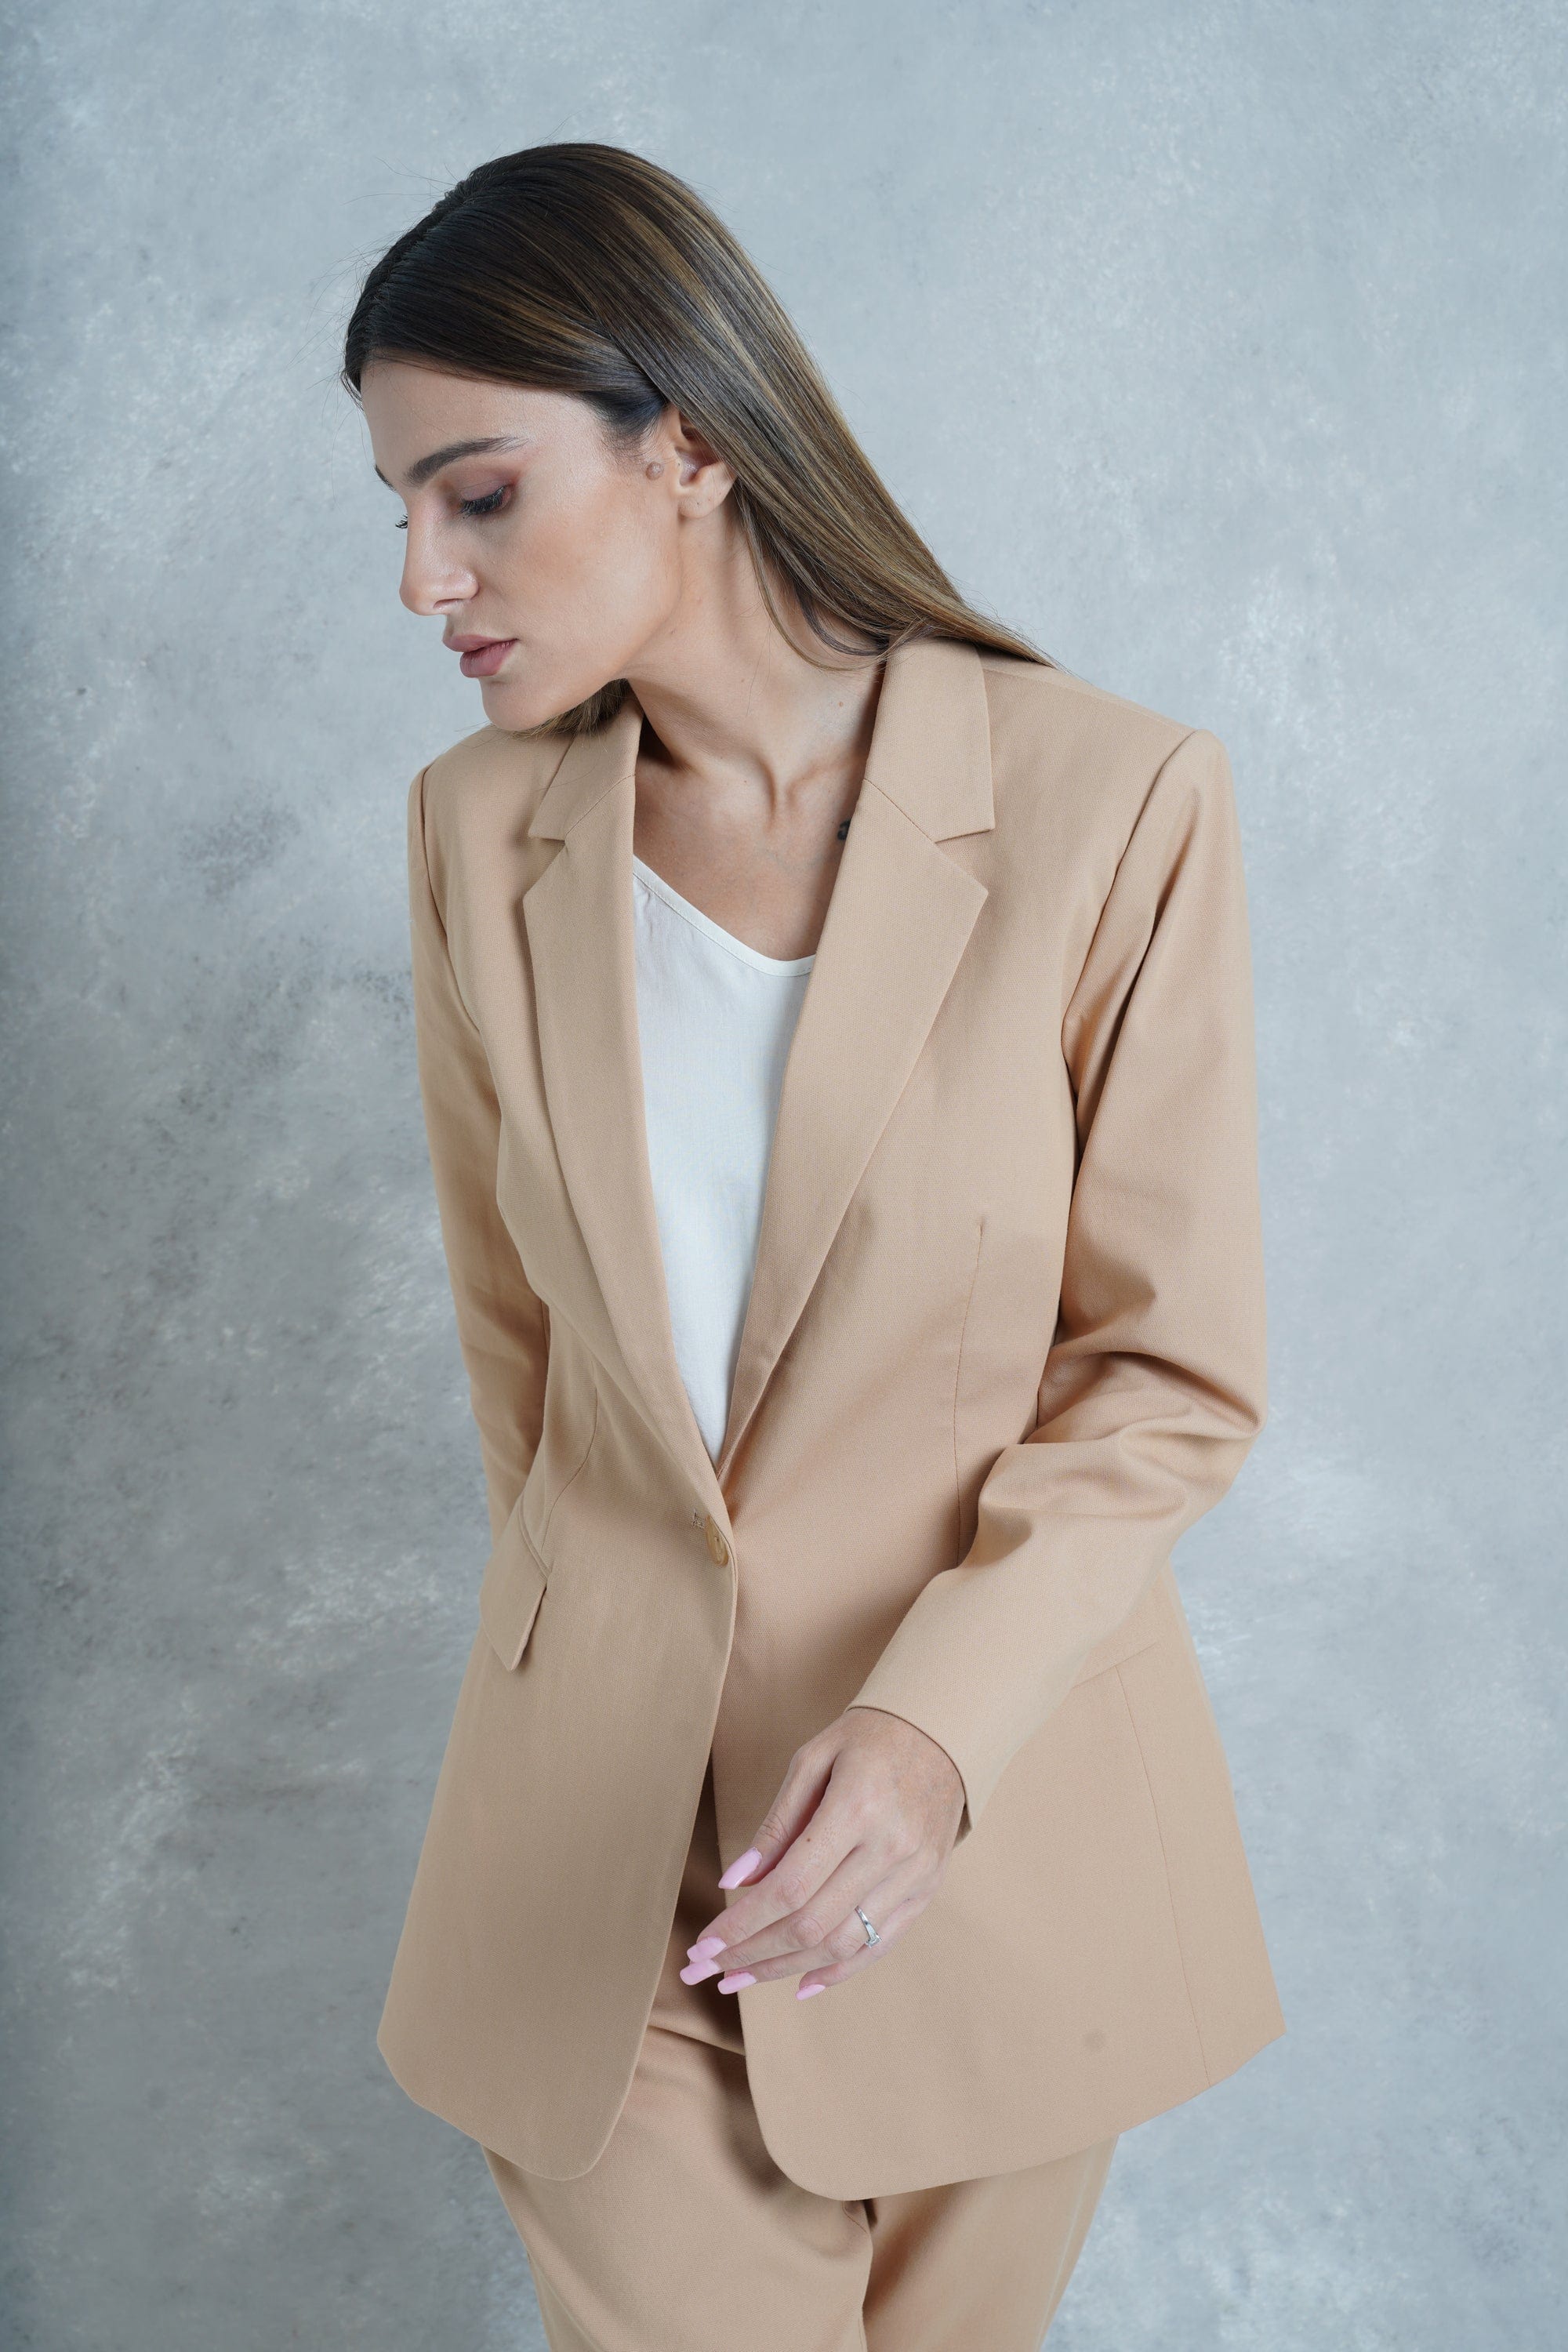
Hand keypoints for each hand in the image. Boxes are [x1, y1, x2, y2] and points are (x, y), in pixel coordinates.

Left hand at [679, 1706, 965, 1999]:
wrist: (943, 1732)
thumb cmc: (868, 1739)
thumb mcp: (813, 1760)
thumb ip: (776, 1823)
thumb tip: (735, 1881)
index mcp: (856, 1808)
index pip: (789, 1886)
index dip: (742, 1922)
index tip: (705, 1942)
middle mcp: (889, 1849)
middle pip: (812, 1924)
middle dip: (753, 1953)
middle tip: (710, 1969)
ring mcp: (913, 1875)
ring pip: (842, 1944)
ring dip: (786, 1968)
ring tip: (743, 1977)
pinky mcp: (926, 1889)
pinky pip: (879, 1944)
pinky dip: (838, 1970)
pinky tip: (801, 1982)